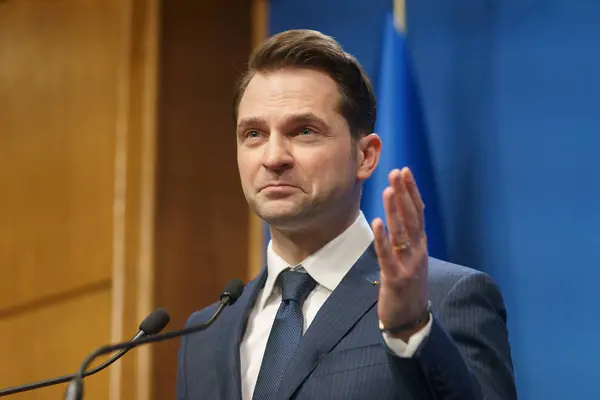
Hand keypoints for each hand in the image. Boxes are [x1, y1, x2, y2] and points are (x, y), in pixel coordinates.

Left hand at [371, 167, 428, 340]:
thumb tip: (400, 214)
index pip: (417, 212)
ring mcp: (408, 265)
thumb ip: (408, 238)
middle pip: (412, 217)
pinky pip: (387, 255)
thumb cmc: (408, 286)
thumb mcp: (412, 258)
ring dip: (395, 210)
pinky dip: (382, 239)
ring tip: (389, 189)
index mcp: (421, 245)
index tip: (404, 172)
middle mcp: (418, 251)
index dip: (411, 191)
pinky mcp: (395, 278)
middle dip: (404, 193)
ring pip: (401, 232)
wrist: (411, 320)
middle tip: (397, 172)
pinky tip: (377, 223)